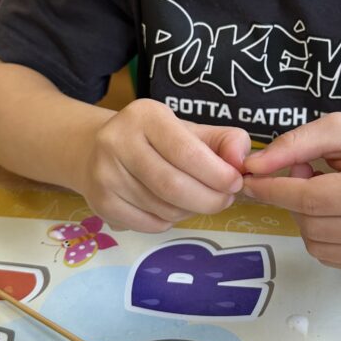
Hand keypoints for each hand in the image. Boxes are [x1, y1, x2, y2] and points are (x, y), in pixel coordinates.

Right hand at [80, 99, 250, 230]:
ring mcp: (105, 174)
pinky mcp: (101, 202)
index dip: (217, 174)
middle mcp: (118, 141)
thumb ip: (226, 141)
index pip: (187, 152)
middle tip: (225, 200)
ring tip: (197, 199)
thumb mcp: (191, 131)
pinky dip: (170, 222)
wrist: (98, 150)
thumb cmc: (156, 140)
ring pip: (163, 208)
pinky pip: (149, 224)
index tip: (235, 183)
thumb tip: (242, 161)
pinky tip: (172, 207)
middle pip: (174, 186)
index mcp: (145, 116)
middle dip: (210, 199)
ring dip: (191, 211)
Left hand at [241, 113, 340, 271]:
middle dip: (295, 198)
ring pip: (315, 245)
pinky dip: (321, 234)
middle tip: (308, 171)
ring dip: (307, 218)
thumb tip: (253, 167)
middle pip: (309, 224)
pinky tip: (337, 211)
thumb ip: (294, 144)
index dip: (273, 190)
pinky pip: (329, 256)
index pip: (310, 200)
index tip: (248, 179)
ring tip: (326, 190)